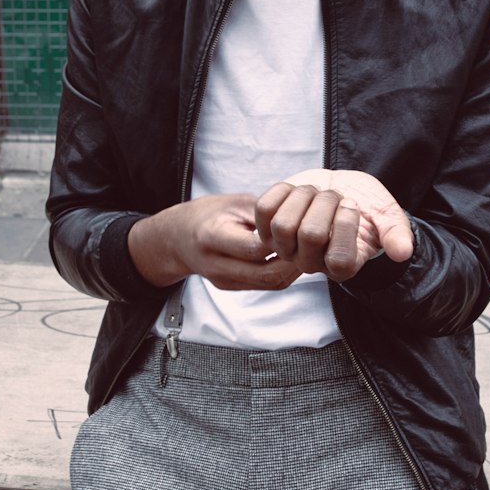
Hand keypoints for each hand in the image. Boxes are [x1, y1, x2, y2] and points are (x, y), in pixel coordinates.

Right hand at [128, 195, 300, 290]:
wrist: (176, 238)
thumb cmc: (207, 214)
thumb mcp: (232, 202)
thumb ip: (263, 211)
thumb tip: (298, 217)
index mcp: (212, 236)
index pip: (256, 247)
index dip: (283, 239)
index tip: (300, 227)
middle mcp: (216, 264)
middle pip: (267, 273)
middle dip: (295, 260)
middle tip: (313, 244)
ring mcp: (224, 280)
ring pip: (270, 283)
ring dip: (294, 269)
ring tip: (308, 251)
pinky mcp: (231, 287)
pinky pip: (265, 285)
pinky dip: (284, 273)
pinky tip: (295, 259)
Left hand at [254, 170, 412, 282]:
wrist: (341, 190)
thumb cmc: (365, 206)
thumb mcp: (388, 217)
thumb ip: (397, 234)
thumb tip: (403, 252)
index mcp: (342, 267)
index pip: (339, 259)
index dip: (346, 226)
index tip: (353, 205)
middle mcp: (310, 263)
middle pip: (310, 235)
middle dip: (327, 202)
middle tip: (336, 196)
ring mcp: (285, 247)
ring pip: (283, 223)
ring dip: (304, 196)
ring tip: (316, 193)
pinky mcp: (266, 228)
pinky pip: (264, 208)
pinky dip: (283, 190)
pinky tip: (296, 190)